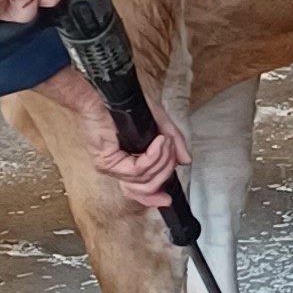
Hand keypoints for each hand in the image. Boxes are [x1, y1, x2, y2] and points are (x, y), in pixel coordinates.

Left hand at [34, 68, 188, 209]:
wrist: (107, 93)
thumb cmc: (127, 105)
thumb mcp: (158, 123)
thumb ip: (173, 143)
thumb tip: (185, 160)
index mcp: (128, 163)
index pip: (140, 191)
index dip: (154, 198)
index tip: (168, 199)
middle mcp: (119, 169)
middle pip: (149, 186)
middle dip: (167, 168)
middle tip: (172, 147)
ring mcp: (112, 167)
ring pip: (145, 179)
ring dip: (162, 160)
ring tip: (165, 141)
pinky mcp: (108, 162)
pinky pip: (137, 170)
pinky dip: (153, 157)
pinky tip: (159, 143)